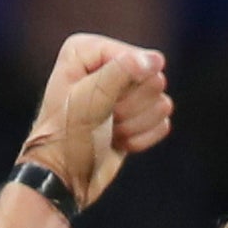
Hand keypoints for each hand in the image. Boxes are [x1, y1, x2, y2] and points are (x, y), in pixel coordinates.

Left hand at [22, 35, 172, 211]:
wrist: (65, 176)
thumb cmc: (67, 135)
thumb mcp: (90, 98)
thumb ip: (123, 71)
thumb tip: (157, 60)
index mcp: (87, 51)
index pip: (136, 58)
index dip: (124, 86)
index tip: (98, 104)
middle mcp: (107, 66)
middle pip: (153, 80)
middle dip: (131, 108)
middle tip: (104, 118)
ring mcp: (124, 92)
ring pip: (161, 103)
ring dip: (135, 125)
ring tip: (108, 130)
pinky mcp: (137, 117)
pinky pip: (162, 122)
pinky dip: (141, 138)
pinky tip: (118, 141)